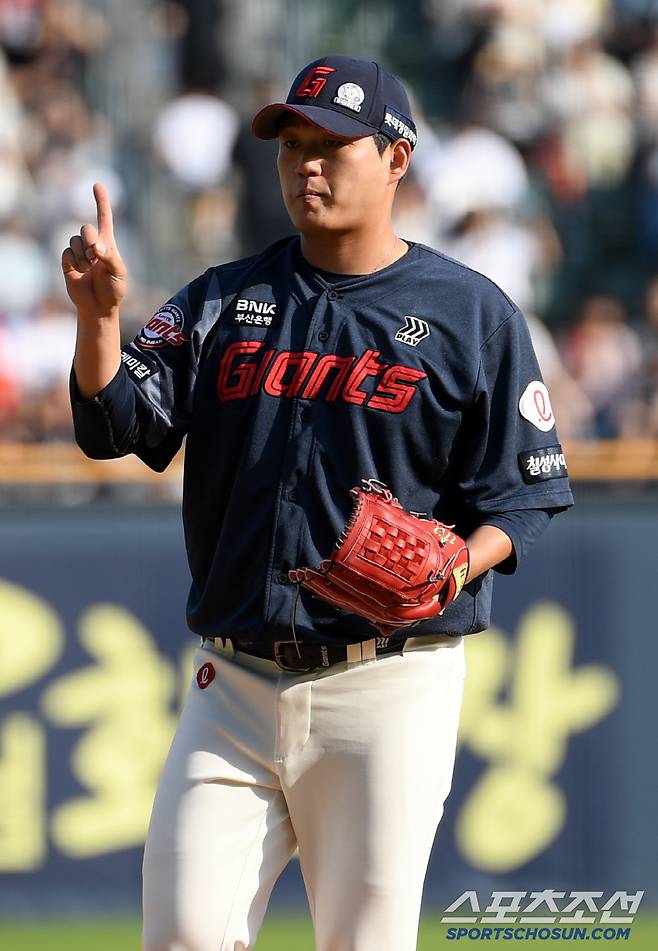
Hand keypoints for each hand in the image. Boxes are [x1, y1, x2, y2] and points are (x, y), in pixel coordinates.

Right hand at [61, 182, 126, 318]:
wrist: (99, 307)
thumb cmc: (114, 290)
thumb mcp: (119, 273)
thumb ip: (110, 258)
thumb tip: (96, 247)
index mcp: (108, 243)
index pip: (104, 218)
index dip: (101, 201)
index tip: (97, 185)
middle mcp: (92, 244)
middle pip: (86, 228)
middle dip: (90, 240)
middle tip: (96, 256)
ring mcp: (79, 252)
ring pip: (74, 240)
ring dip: (83, 256)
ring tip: (90, 269)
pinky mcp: (68, 261)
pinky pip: (66, 252)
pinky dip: (73, 261)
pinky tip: (79, 271)